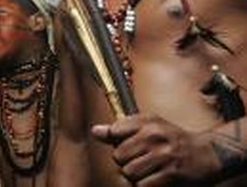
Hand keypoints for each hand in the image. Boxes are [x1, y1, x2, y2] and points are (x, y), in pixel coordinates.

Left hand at [92, 113, 219, 185]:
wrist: (208, 153)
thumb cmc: (172, 139)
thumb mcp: (149, 126)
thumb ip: (120, 129)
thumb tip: (95, 131)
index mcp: (147, 122)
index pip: (114, 131)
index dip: (118, 142)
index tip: (128, 145)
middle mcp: (154, 137)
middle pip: (119, 156)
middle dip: (126, 161)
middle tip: (142, 160)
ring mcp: (163, 156)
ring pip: (129, 172)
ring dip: (136, 175)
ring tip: (148, 170)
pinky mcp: (171, 175)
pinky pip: (143, 185)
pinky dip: (146, 185)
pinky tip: (155, 179)